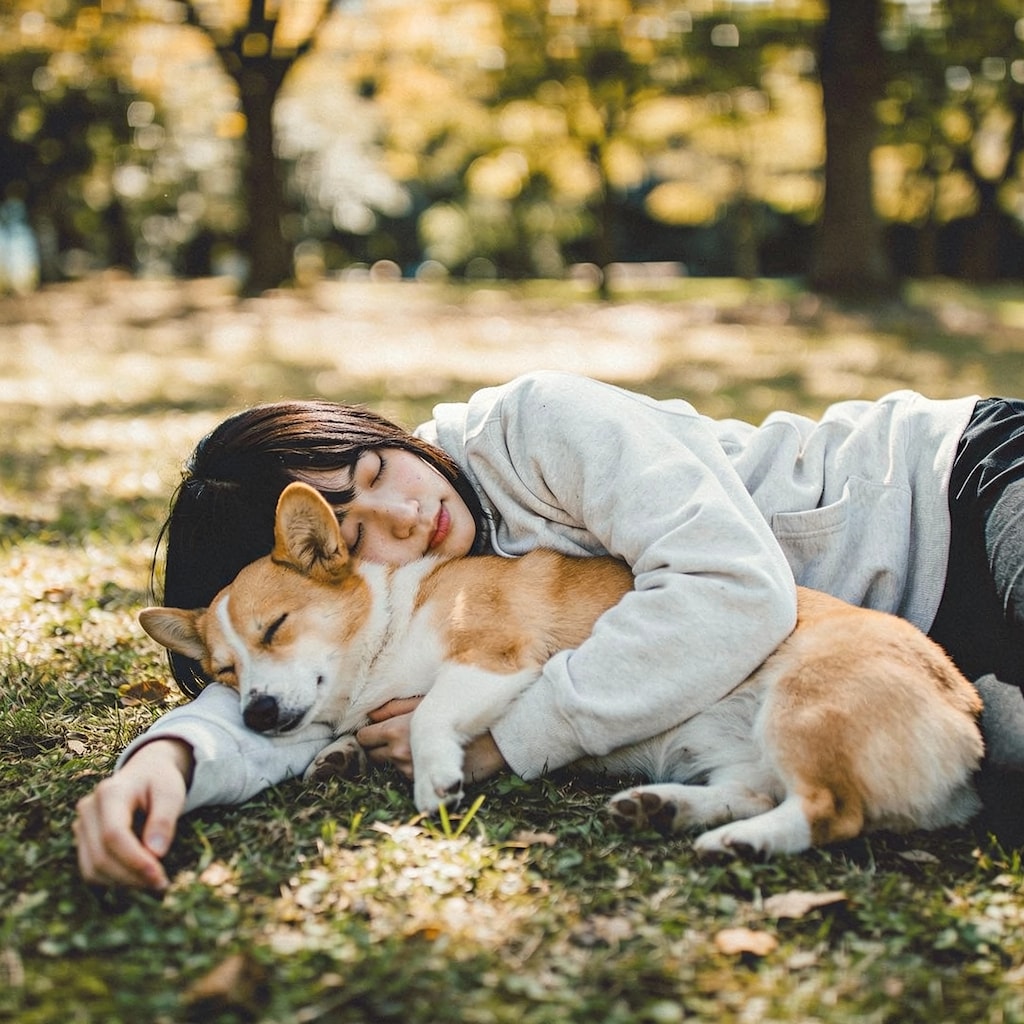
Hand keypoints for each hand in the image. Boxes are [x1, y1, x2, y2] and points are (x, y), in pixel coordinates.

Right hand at [74, 738, 192, 890]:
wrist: (145, 772)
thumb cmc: (160, 782)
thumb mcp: (171, 793)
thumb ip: (164, 819)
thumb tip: (156, 853)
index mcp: (111, 792)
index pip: (114, 835)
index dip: (134, 861)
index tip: (159, 877)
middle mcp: (89, 808)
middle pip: (102, 856)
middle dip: (132, 876)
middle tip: (162, 884)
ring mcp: (81, 824)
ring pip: (92, 868)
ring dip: (123, 882)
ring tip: (152, 882)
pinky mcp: (82, 839)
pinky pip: (91, 870)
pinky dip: (113, 880)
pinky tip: (137, 877)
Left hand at [356, 698, 508, 783]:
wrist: (488, 738)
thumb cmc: (457, 712)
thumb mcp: (424, 703)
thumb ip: (393, 708)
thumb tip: (370, 715)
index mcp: (396, 730)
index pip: (364, 738)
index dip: (370, 733)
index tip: (378, 728)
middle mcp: (399, 754)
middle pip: (371, 755)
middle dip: (379, 746)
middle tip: (396, 736)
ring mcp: (410, 771)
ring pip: (389, 765)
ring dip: (396, 757)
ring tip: (416, 744)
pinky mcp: (423, 784)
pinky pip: (406, 775)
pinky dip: (411, 767)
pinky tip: (427, 756)